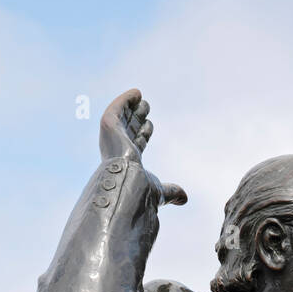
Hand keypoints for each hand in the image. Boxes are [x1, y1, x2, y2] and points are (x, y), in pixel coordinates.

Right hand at [99, 89, 186, 205]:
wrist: (128, 183)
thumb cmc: (141, 190)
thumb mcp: (160, 191)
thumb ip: (171, 191)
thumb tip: (185, 198)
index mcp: (127, 163)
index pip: (135, 145)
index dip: (143, 135)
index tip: (150, 126)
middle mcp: (118, 150)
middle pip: (129, 130)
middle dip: (137, 119)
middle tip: (146, 107)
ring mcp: (112, 137)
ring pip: (122, 118)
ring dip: (131, 108)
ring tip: (141, 97)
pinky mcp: (108, 126)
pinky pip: (115, 109)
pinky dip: (124, 100)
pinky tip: (136, 92)